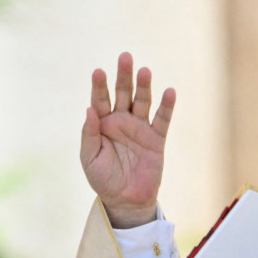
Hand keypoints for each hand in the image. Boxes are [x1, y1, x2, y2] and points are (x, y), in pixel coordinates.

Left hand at [82, 52, 175, 228]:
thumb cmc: (103, 179)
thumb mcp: (90, 158)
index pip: (100, 100)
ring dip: (144, 86)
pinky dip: (166, 106)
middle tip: (125, 57)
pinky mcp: (156, 139)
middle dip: (123, 76)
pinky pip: (162, 120)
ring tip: (144, 71)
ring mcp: (139, 128)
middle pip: (123, 93)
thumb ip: (89, 134)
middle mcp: (121, 121)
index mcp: (102, 124)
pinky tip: (169, 91)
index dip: (99, 86)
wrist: (125, 200)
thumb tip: (88, 110)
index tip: (98, 72)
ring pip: (142, 102)